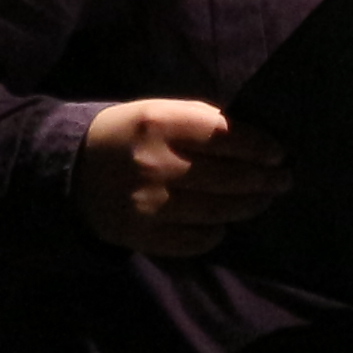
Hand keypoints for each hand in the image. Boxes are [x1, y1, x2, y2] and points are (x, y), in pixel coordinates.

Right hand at [80, 99, 294, 256]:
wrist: (68, 169)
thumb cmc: (124, 135)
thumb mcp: (156, 112)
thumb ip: (200, 122)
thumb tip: (254, 140)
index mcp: (159, 124)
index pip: (226, 136)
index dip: (260, 146)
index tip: (279, 153)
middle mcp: (155, 164)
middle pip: (229, 177)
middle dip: (265, 179)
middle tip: (284, 179)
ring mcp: (149, 204)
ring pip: (218, 210)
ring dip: (249, 206)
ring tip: (264, 199)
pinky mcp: (142, 235)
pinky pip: (195, 240)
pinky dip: (215, 233)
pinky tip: (222, 223)